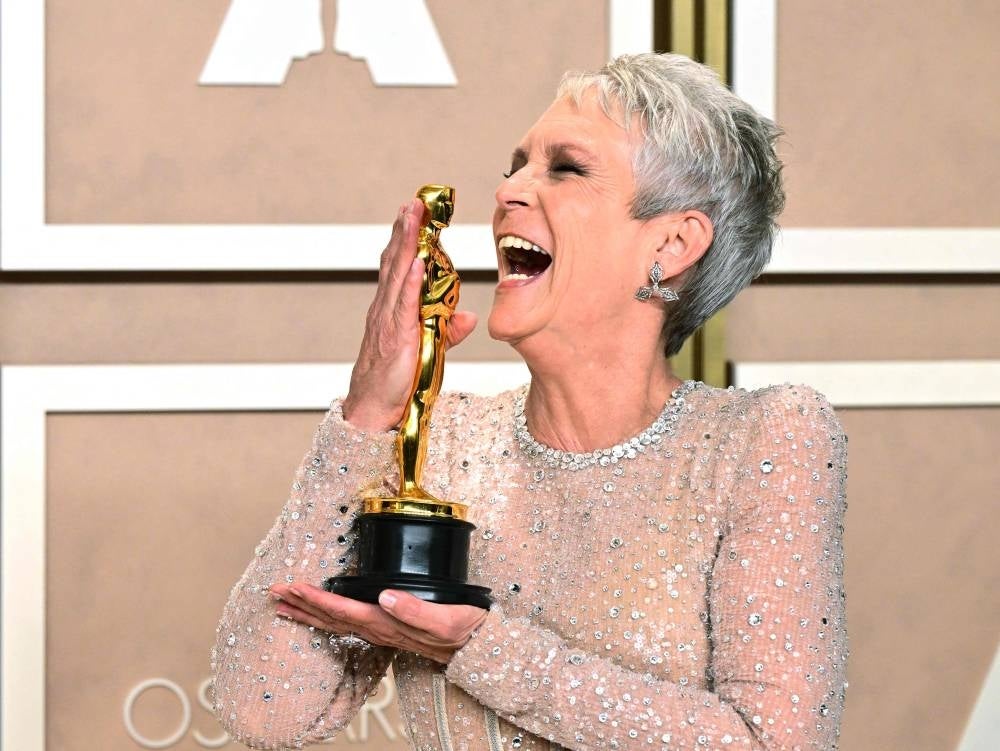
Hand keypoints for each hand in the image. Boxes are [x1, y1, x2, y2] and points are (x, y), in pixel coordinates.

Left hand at [270, 582, 488, 663]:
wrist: (478, 650)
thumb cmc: (464, 631)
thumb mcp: (445, 619)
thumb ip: (415, 610)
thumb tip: (384, 596)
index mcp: (387, 624)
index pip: (342, 611)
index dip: (316, 598)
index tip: (293, 586)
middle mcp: (379, 630)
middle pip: (331, 618)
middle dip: (301, 604)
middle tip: (274, 592)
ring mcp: (382, 632)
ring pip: (336, 623)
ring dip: (309, 611)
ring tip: (285, 603)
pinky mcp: (388, 629)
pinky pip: (349, 624)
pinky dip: (328, 616)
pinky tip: (322, 613)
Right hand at [342, 199, 477, 431]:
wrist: (374, 409)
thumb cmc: (397, 381)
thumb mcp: (429, 350)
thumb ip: (446, 330)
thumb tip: (467, 316)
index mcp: (393, 309)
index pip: (401, 267)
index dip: (408, 240)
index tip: (416, 214)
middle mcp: (387, 309)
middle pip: (396, 261)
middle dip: (406, 231)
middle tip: (414, 203)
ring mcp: (388, 321)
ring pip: (397, 274)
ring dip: (407, 245)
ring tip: (412, 217)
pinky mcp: (396, 337)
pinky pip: (403, 305)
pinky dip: (409, 282)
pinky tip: (416, 263)